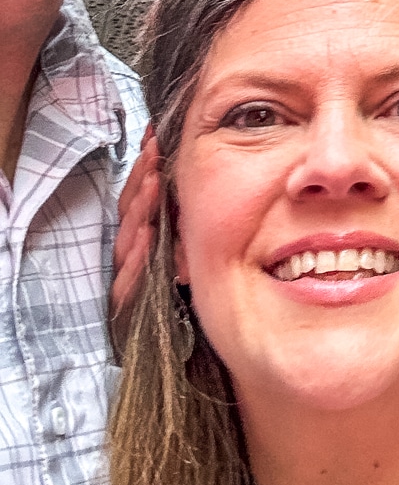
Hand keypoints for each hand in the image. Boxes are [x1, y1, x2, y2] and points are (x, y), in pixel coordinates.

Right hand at [110, 128, 161, 359]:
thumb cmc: (181, 286)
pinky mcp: (128, 304)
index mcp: (143, 233)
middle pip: (129, 210)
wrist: (172, 347)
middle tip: (153, 153)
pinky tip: (148, 232)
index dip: (143, 166)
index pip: (137, 194)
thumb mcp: (184, 245)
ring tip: (152, 182)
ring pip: (127, 236)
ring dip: (140, 207)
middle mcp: (132, 251)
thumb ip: (180, 215)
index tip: (154, 137)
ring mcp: (129, 275)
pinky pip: (129, 276)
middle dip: (141, 179)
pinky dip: (138, 253)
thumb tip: (185, 172)